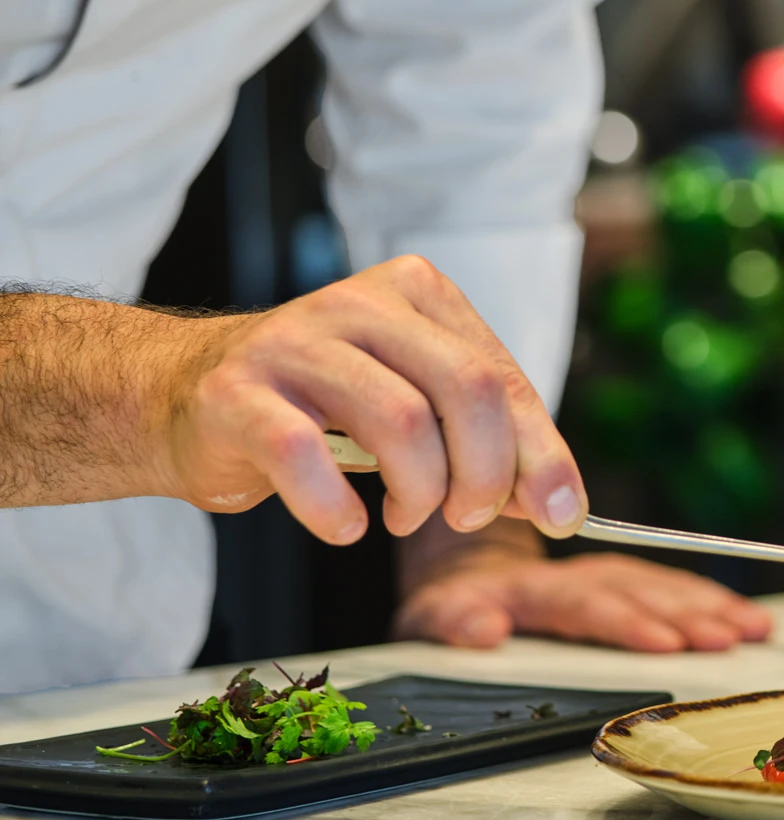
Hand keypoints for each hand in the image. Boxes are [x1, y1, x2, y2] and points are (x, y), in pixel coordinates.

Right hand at [159, 255, 586, 544]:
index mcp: (418, 295)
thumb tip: (556, 500)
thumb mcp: (415, 408)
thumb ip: (485, 443)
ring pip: (402, 422)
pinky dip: (337, 509)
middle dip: (487, 474)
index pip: (501, 376)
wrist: (184, 397)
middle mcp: (361, 302)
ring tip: (405, 516)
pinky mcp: (239, 392)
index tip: (562, 510)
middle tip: (469, 516)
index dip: (542, 452)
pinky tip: (347, 524)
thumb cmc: (318, 407)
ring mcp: (296, 341)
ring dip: (420, 492)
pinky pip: (305, 455)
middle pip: (467, 390)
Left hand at [395, 518, 774, 651]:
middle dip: (684, 616)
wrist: (471, 568)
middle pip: (636, 593)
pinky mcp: (626, 581)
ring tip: (750, 630)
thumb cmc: (454, 606)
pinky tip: (748, 619)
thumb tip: (484, 630)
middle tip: (724, 641)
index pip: (584, 603)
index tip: (664, 643)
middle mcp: (577, 576)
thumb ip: (453, 623)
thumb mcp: (431, 617)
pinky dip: (713, 601)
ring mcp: (605, 575)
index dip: (626, 622)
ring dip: (708, 607)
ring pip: (662, 586)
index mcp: (532, 588)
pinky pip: (673, 586)